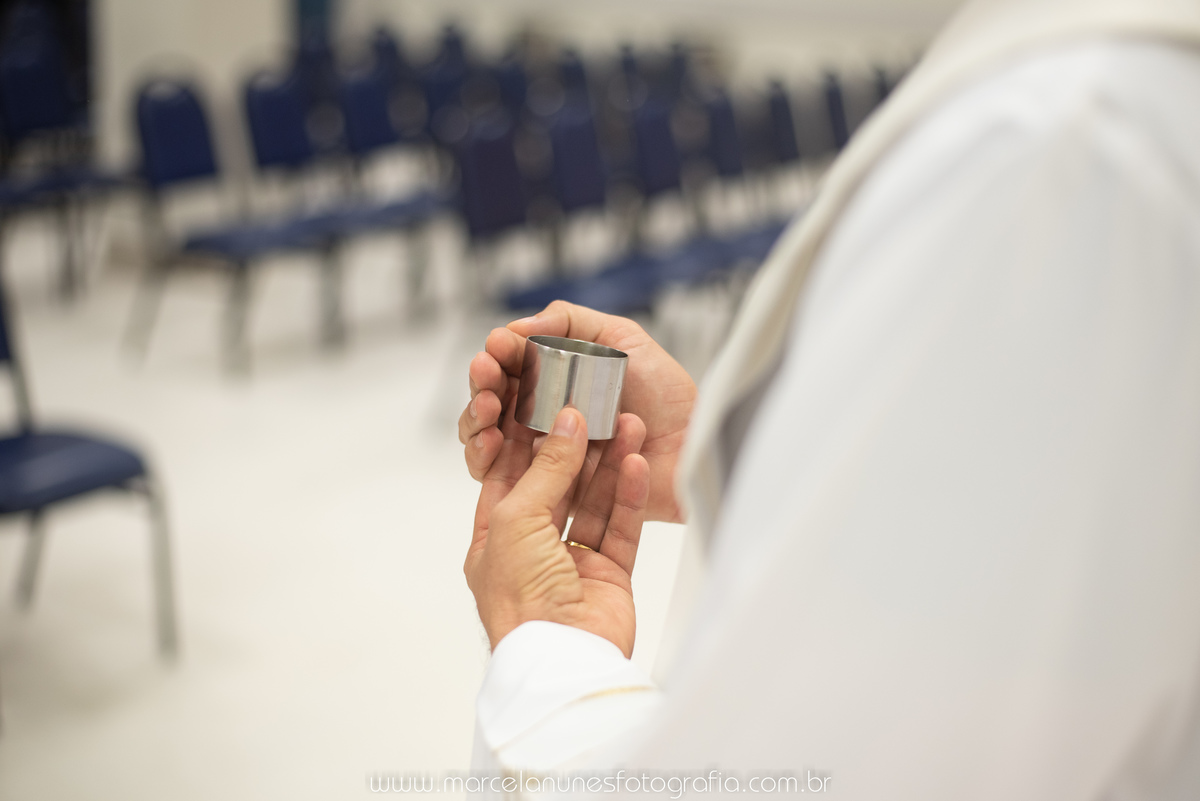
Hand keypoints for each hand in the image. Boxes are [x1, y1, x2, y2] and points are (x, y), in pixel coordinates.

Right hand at [458, 301, 695, 523]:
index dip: (496, 356)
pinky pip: (501, 479)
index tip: (495, 347)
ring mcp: (543, 452)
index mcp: (557, 380)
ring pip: (484, 439)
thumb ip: (570, 321)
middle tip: (485, 372)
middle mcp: (544, 416)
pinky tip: (494, 440)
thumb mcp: (622, 338)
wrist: (691, 446)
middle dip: (481, 384)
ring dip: (475, 419)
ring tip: (489, 407)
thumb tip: (518, 325)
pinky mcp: (547, 488)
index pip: (510, 366)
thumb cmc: (667, 397)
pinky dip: (485, 458)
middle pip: (491, 401)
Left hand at [466, 405, 649, 655]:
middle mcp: (532, 550)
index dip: (528, 441)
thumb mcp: (518, 519)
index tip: (548, 408)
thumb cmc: (520, 603)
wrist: (560, 657)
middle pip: (558, 486)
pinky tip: (636, 464)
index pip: (510, 478)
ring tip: (627, 426)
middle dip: (578, 449)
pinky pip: (621, 528)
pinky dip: (629, 496)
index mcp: (495, 539)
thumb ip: (546, 469)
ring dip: (610, 465)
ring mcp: (571, 564)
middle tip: (596, 412)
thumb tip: (565, 427)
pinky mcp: (608, 577)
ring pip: (594, 503)